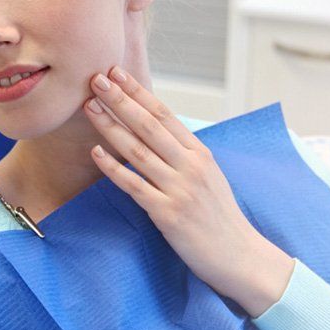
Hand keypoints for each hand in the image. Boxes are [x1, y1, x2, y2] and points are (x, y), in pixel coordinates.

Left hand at [81, 65, 295, 315]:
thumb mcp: (210, 177)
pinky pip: (135, 185)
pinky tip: (97, 153)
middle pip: (149, 126)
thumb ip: (185, 156)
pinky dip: (114, 168)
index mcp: (201, 153)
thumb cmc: (220, 217)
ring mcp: (179, 189)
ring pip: (138, 151)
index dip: (139, 93)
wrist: (239, 255)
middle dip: (121, 100)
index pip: (165, 115)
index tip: (118, 74)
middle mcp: (191, 166)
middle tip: (97, 79)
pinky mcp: (168, 214)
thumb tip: (156, 135)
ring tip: (90, 107)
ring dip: (111, 127)